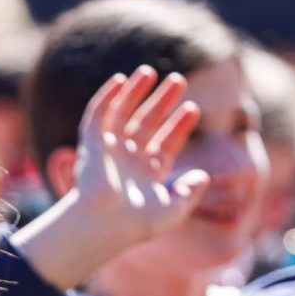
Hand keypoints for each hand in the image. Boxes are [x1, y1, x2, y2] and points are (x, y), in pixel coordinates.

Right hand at [12, 68, 210, 290]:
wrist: (105, 224)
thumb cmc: (138, 223)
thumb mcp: (174, 209)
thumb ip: (191, 192)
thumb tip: (203, 175)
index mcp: (147, 173)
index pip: (166, 142)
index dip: (180, 125)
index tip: (193, 109)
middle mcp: (129, 160)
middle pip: (148, 122)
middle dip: (162, 101)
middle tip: (179, 80)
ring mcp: (110, 151)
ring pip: (123, 114)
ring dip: (135, 92)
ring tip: (150, 71)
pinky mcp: (91, 146)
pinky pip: (97, 116)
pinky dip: (106, 97)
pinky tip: (120, 80)